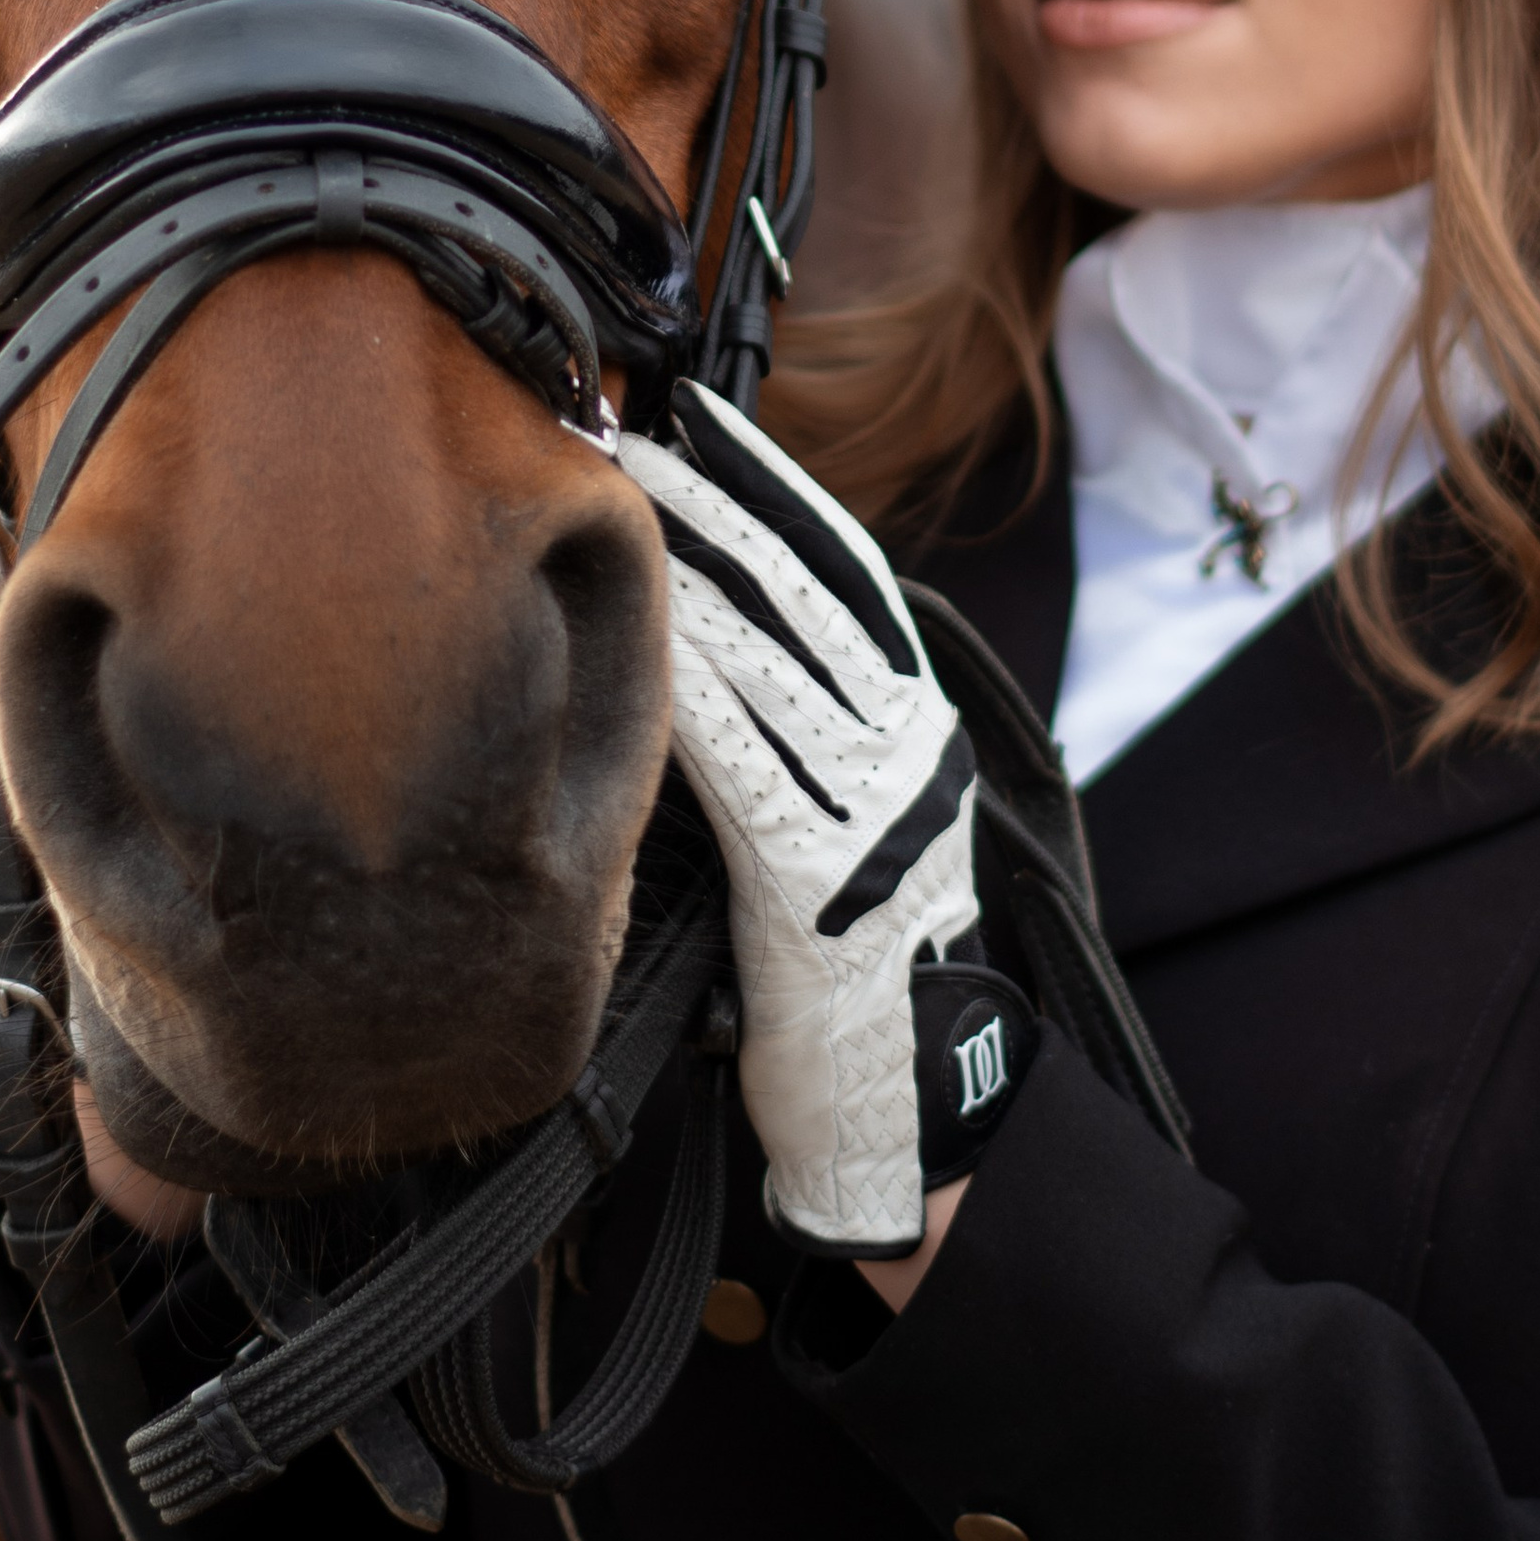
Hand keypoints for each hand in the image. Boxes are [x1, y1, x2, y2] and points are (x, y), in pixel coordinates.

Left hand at [622, 381, 1028, 1256]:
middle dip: (721, 503)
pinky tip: (648, 636)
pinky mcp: (825, 884)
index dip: (774, 488)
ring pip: (776, 661)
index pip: (847, 571)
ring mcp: (877, 814)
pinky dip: (697, 692)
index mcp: (916, 727)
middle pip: (810, 592)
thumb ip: (795, 735)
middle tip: (642, 434)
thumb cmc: (846, 975)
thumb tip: (701, 631)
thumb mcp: (839, 825)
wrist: (903, 1119)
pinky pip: (751, 763)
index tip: (708, 421)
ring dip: (692, 576)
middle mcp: (910, 752)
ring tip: (624, 507)